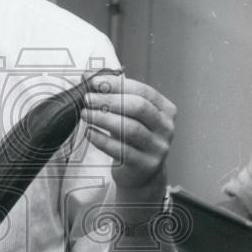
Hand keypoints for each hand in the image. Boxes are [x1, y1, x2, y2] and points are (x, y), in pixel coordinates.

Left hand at [82, 74, 175, 197]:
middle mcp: (166, 128)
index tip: (94, 81)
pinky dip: (103, 140)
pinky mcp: (145, 165)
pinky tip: (90, 133)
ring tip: (85, 113)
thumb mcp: (128, 116)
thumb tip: (87, 76)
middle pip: (138, 107)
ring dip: (104, 118)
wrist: (140, 175)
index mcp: (165, 110)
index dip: (118, 85)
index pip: (143, 91)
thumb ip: (114, 96)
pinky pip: (122, 150)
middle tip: (87, 98)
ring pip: (130, 128)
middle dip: (110, 100)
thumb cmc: (131, 140)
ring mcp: (158, 148)